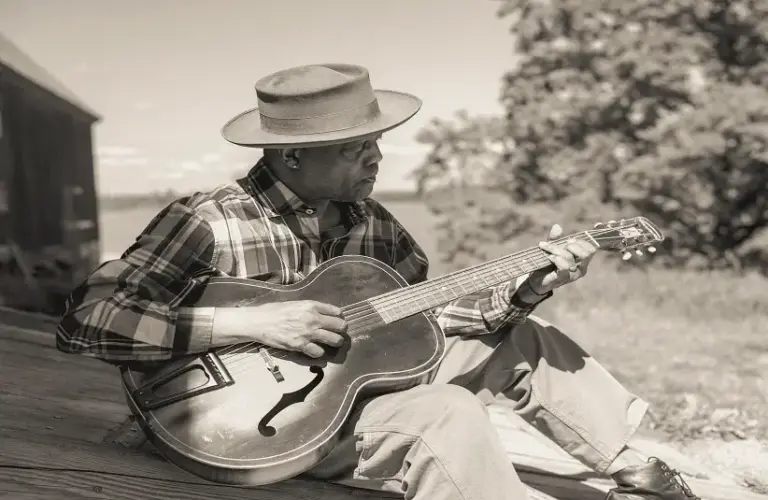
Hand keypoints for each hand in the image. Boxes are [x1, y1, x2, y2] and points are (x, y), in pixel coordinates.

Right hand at [215, 300, 346, 357]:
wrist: (259, 322)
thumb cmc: (274, 311)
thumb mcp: (295, 303)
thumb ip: (310, 308)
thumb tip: (323, 312)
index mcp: (311, 305)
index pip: (336, 311)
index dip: (339, 317)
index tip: (338, 320)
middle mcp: (313, 318)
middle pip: (340, 326)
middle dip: (342, 330)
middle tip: (338, 333)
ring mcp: (308, 333)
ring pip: (334, 340)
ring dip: (335, 342)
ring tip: (333, 343)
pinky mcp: (301, 346)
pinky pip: (319, 352)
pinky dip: (320, 353)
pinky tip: (316, 350)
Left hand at [526, 224, 596, 294]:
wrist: (537, 279)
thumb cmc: (547, 263)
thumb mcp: (552, 248)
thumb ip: (555, 238)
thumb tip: (557, 226)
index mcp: (583, 261)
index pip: (591, 249)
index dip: (581, 242)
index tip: (568, 240)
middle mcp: (581, 269)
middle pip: (585, 253)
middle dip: (571, 245)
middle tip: (561, 245)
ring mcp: (573, 275)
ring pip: (570, 257)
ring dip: (556, 250)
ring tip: (547, 249)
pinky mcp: (563, 279)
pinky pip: (564, 266)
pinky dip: (556, 259)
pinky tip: (549, 257)